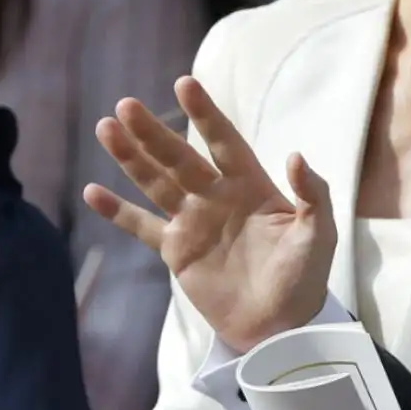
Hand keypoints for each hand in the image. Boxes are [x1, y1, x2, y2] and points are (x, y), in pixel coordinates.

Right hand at [83, 76, 336, 352]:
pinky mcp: (176, 250)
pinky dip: (117, 211)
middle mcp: (217, 195)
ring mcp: (193, 221)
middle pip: (179, 157)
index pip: (223, 141)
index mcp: (251, 184)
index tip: (185, 84)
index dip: (205, 114)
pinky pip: (141, 226)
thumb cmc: (305, 276)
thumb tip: (296, 156)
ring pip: (155, 181)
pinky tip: (91, 192)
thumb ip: (313, 194)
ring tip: (105, 128)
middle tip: (127, 105)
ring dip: (130, 157)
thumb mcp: (318, 234)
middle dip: (154, 132)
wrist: (281, 326)